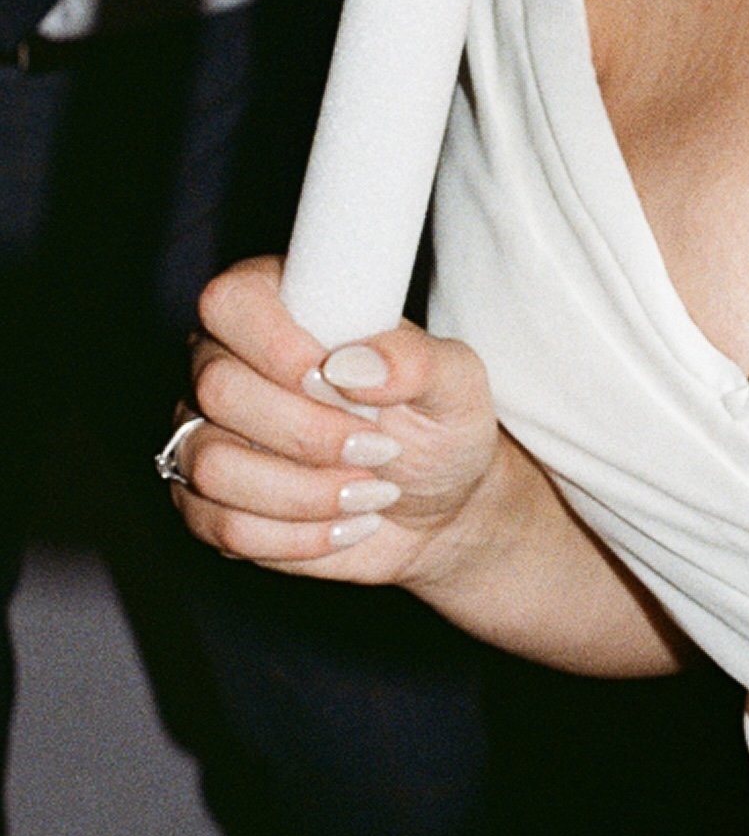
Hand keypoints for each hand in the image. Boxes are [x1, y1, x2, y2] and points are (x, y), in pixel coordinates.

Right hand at [173, 256, 501, 587]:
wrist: (436, 506)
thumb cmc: (439, 427)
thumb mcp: (455, 383)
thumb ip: (416, 360)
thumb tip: (353, 364)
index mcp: (279, 305)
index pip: (232, 300)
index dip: (276, 344)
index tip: (335, 381)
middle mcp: (226, 362)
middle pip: (219, 389)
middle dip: (310, 433)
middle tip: (379, 447)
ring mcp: (205, 433)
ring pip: (214, 464)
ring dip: (305, 492)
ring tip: (367, 490)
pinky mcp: (206, 502)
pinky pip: (220, 525)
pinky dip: (295, 535)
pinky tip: (343, 523)